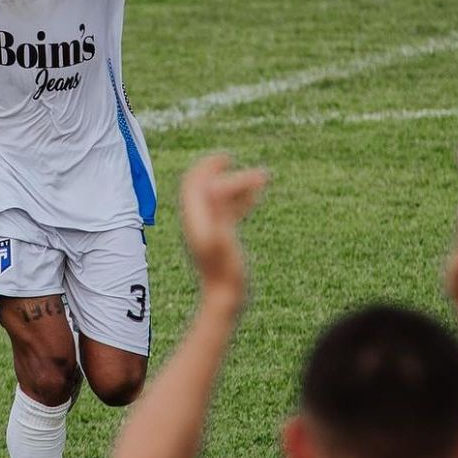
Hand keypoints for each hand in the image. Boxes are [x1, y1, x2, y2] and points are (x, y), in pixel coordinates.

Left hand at [178, 154, 268, 308]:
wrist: (224, 300)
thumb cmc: (225, 273)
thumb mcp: (222, 240)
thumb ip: (218, 213)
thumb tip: (215, 186)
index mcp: (195, 219)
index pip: (195, 184)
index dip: (206, 168)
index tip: (226, 157)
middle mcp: (199, 222)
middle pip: (203, 188)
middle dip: (219, 172)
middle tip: (234, 160)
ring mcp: (209, 230)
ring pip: (220, 199)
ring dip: (237, 185)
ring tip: (262, 177)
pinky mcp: (221, 238)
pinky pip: (229, 213)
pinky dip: (241, 200)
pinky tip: (258, 195)